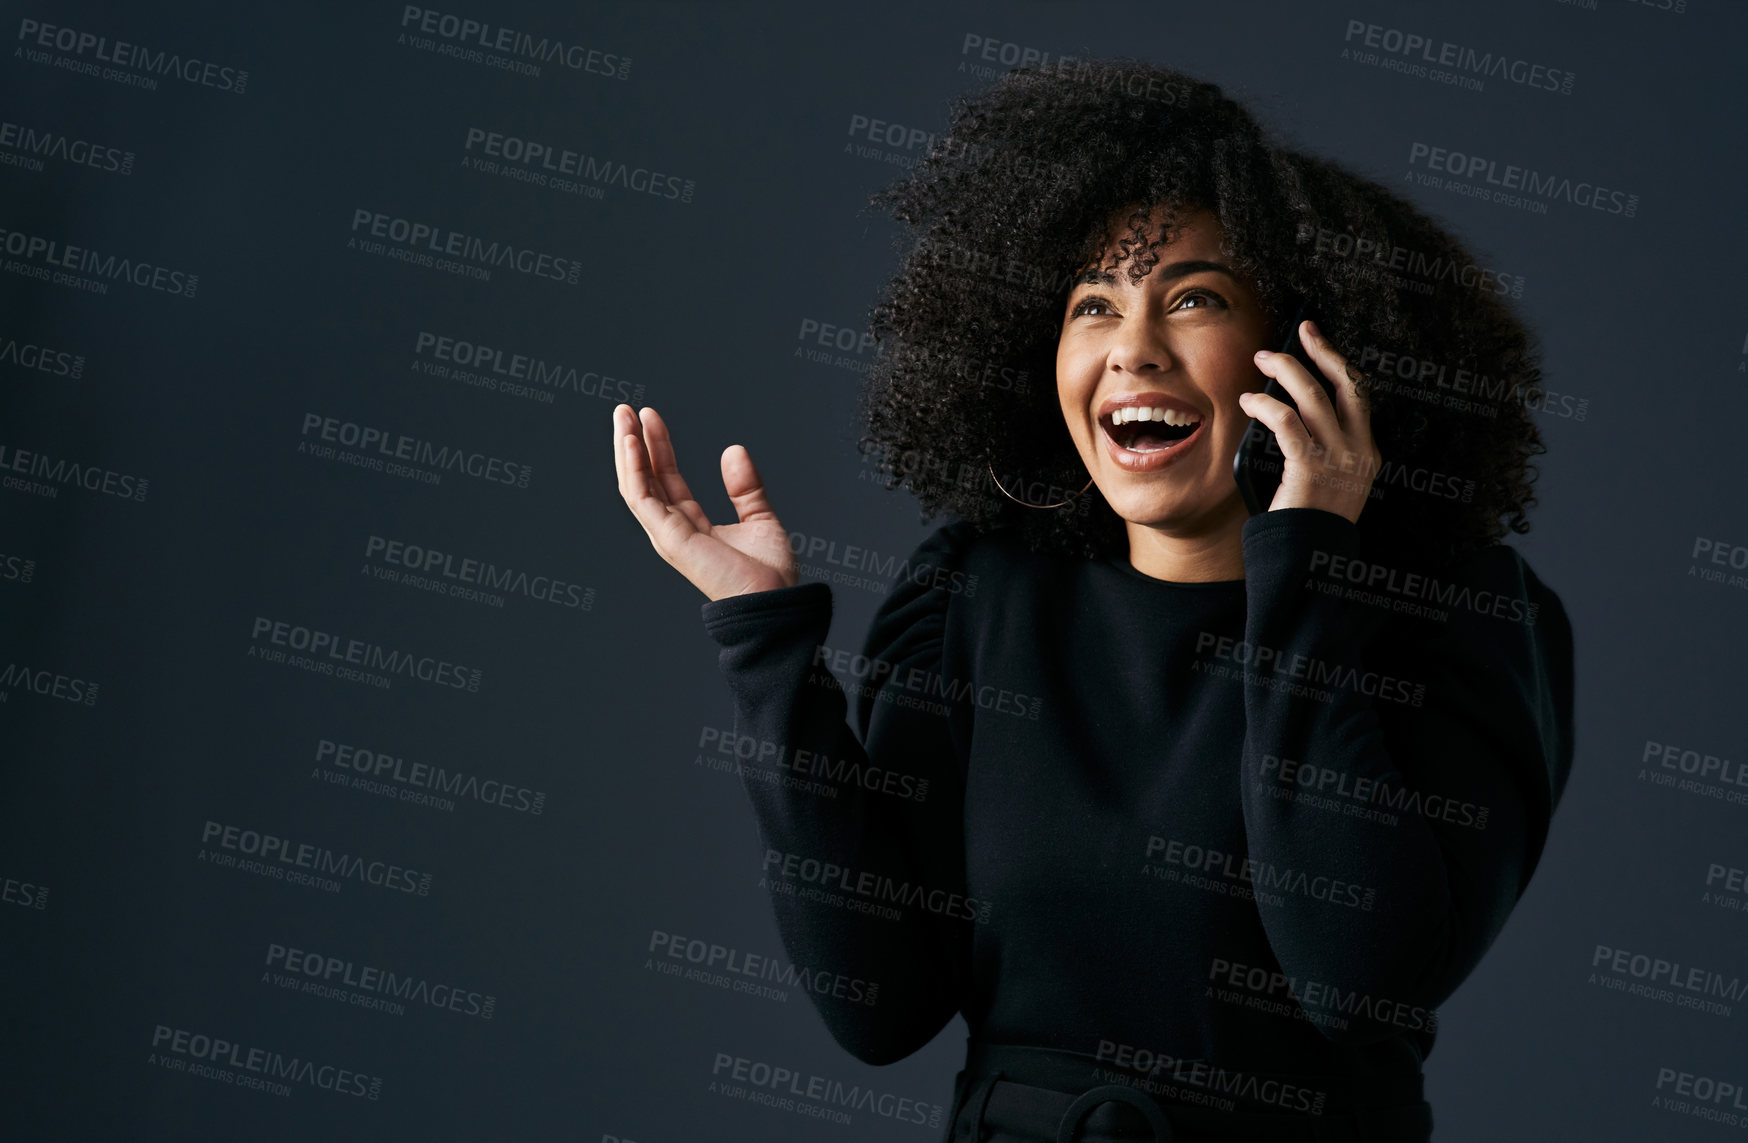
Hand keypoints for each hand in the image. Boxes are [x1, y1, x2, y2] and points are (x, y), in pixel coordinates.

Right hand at [612, 404, 799, 600]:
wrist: (774, 602)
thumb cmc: (770, 574)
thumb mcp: (760, 518)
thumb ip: (745, 487)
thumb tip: (733, 450)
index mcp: (693, 526)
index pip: (667, 478)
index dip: (658, 447)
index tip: (651, 417)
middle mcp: (674, 530)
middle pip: (645, 479)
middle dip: (633, 443)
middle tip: (625, 409)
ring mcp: (667, 535)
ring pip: (635, 485)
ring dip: (626, 449)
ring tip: (622, 414)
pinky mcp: (668, 538)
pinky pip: (641, 498)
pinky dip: (633, 468)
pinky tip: (631, 442)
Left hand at [1238, 320, 1380, 523]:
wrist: (1309, 561)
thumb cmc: (1308, 523)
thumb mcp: (1329, 483)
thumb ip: (1320, 450)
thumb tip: (1287, 410)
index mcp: (1367, 453)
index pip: (1358, 394)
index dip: (1338, 362)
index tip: (1317, 341)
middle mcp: (1359, 451)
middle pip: (1344, 384)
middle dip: (1321, 351)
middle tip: (1297, 332)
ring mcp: (1338, 459)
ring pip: (1313, 396)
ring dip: (1285, 371)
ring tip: (1262, 361)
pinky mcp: (1310, 468)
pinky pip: (1286, 422)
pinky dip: (1264, 406)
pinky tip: (1248, 403)